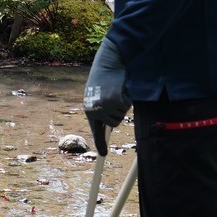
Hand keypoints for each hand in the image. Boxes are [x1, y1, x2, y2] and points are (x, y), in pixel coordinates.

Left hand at [84, 34, 128, 150]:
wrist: (109, 62)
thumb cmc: (105, 77)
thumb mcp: (98, 95)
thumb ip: (100, 110)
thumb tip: (107, 127)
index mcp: (89, 109)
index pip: (95, 131)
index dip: (100, 143)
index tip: (103, 154)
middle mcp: (95, 111)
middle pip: (114, 123)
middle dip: (118, 112)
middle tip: (114, 97)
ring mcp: (105, 108)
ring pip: (121, 115)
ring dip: (122, 105)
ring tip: (116, 91)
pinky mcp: (115, 102)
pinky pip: (126, 107)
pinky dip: (126, 99)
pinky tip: (120, 88)